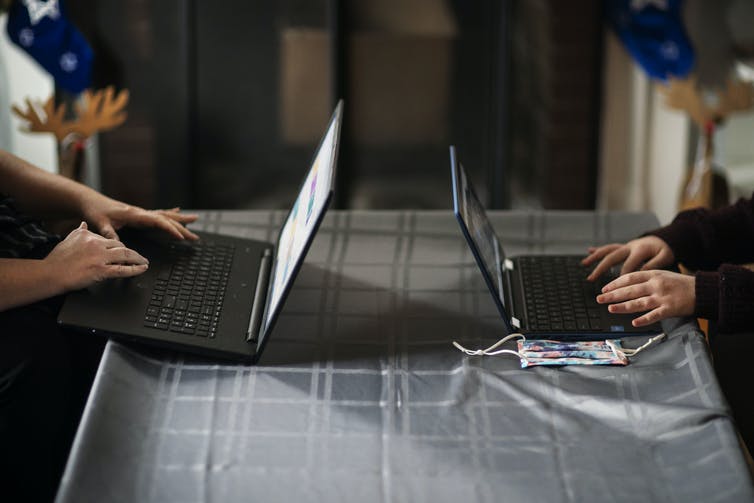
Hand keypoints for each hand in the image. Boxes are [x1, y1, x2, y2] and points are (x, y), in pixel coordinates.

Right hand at [44, 222, 149, 290]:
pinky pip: (123, 269)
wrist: (50, 274)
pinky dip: (135, 269)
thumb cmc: (57, 260)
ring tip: (144, 262)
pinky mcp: (101, 270)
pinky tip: (142, 269)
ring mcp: (99, 257)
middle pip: (120, 246)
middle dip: (130, 252)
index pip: (109, 239)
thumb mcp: (68, 239)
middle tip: (138, 257)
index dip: (117, 247)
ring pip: (125, 255)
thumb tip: (84, 224)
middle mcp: (96, 243)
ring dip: (138, 259)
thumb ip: (78, 231)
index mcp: (88, 235)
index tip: (123, 251)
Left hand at [79, 192, 198, 240]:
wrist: (90, 201)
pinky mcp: (139, 214)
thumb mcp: (100, 224)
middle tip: (195, 237)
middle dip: (182, 228)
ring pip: (165, 215)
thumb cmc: (95, 211)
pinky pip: (159, 214)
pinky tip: (178, 211)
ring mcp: (141, 212)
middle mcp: (141, 212)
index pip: (157, 221)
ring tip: (195, 220)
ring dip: (180, 219)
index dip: (170, 229)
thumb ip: (110, 234)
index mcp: (134, 214)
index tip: (180, 237)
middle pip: (167, 219)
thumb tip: (119, 245)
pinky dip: (170, 214)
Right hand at [582, 236, 674, 280]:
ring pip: (607, 251)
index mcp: (639, 251)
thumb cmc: (665, 250)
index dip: (622, 279)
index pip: (627, 267)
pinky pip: (609, 247)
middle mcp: (629, 247)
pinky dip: (599, 249)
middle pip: (611, 258)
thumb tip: (641, 273)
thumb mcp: (666, 257)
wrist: (666, 238)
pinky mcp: (624, 246)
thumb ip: (654, 264)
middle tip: (591, 278)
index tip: (616, 291)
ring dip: (595, 257)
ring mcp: (625, 246)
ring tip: (584, 264)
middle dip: (600, 268)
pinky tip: (589, 251)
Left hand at [596, 270, 694, 326]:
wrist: (703, 290)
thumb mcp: (662, 275)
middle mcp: (656, 285)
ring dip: (622, 306)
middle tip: (599, 299)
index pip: (629, 277)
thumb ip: (646, 279)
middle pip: (630, 290)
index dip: (615, 283)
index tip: (604, 288)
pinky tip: (634, 322)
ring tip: (610, 309)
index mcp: (653, 275)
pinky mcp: (670, 309)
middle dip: (613, 295)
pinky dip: (644, 319)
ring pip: (638, 302)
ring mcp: (663, 297)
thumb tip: (626, 284)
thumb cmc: (681, 284)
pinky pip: (654, 315)